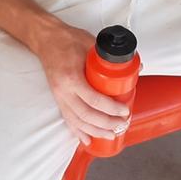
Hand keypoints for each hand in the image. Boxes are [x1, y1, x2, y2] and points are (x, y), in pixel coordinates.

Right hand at [33, 22, 129, 145]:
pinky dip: (77, 132)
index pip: (94, 100)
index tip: (124, 111)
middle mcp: (63, 91)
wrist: (45, 39)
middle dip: (106, 124)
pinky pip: (67, 119)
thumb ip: (111, 56)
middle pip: (87, 116)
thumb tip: (135, 67)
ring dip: (95, 131)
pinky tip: (87, 140)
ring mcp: (59, 97)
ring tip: (111, 135)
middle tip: (122, 125)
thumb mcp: (91, 43)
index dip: (111, 109)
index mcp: (71, 77)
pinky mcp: (57, 99)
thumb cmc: (68, 40)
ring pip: (77, 121)